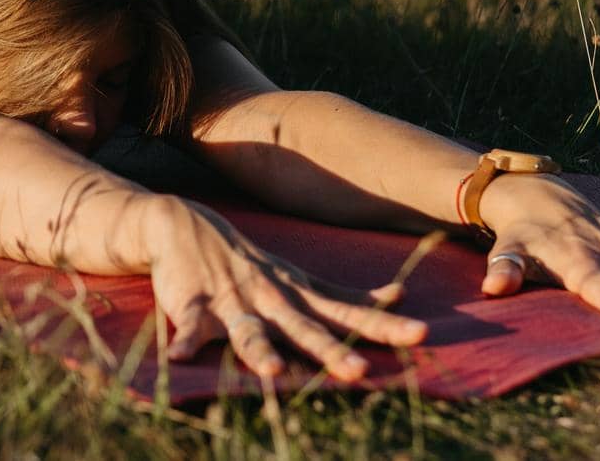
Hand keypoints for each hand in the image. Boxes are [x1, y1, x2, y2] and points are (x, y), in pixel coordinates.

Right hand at [142, 196, 427, 379]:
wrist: (181, 226)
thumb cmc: (247, 262)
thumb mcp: (298, 276)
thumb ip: (343, 297)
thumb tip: (399, 297)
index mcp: (297, 296)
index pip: (348, 315)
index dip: (382, 326)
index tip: (419, 335)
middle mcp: (270, 300)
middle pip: (305, 331)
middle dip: (330, 352)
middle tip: (357, 373)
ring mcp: (231, 302)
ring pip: (249, 332)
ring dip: (261, 351)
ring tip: (272, 372)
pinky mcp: (193, 305)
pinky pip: (190, 327)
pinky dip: (186, 341)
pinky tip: (180, 358)